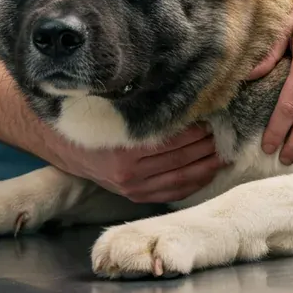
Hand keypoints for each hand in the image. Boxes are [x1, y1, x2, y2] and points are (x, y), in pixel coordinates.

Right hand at [51, 125, 224, 203]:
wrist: (64, 147)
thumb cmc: (92, 122)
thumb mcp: (115, 111)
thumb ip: (146, 110)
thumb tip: (185, 96)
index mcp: (125, 149)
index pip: (174, 140)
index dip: (197, 130)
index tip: (214, 117)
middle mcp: (130, 173)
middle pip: (182, 159)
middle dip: (208, 146)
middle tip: (228, 133)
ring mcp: (134, 188)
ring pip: (182, 179)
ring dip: (207, 166)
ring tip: (226, 153)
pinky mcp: (136, 196)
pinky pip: (173, 193)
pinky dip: (194, 183)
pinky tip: (209, 172)